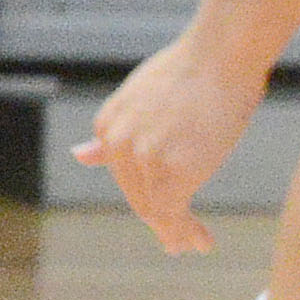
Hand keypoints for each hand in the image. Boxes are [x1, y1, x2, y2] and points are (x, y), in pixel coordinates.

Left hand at [76, 20, 266, 253]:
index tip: (170, 213)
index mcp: (107, 125)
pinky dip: (184, 231)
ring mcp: (143, 157)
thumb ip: (114, 135)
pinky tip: (200, 240)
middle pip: (137, 195)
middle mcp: (118, 143)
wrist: (221, 54)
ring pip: (154, 208)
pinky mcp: (172, 169)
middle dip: (162, 221)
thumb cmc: (194, 72)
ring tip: (197, 244)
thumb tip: (78, 156)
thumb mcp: (141, 100)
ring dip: (176, 232)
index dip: (146, 197)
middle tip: (183, 243)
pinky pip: (172, 214)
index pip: (124, 174)